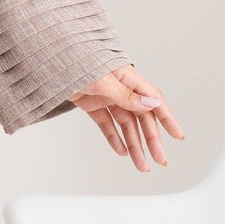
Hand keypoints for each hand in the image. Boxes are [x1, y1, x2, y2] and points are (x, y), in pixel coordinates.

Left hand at [67, 63, 183, 172]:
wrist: (46, 59)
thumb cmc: (73, 59)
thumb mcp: (101, 80)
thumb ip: (125, 95)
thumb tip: (151, 105)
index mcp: (127, 76)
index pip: (153, 99)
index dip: (167, 118)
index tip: (178, 135)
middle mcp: (119, 86)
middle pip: (141, 116)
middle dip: (152, 140)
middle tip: (160, 159)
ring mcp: (105, 95)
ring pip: (125, 124)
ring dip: (134, 145)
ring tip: (141, 165)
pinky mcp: (91, 103)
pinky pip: (106, 123)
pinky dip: (114, 137)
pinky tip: (122, 151)